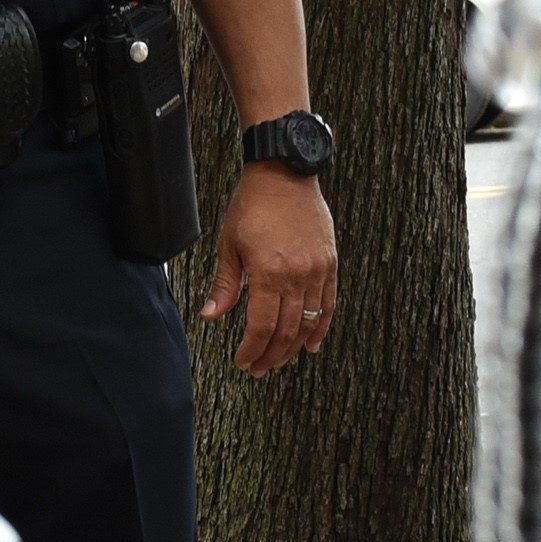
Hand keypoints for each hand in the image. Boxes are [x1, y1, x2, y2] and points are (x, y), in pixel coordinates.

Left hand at [199, 164, 335, 374]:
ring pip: (308, 323)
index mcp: (268, 273)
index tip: (242, 362)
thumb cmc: (253, 205)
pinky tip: (312, 344)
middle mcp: (297, 276)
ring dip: (293, 347)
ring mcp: (317, 271)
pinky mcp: (330, 263)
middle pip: (286, 332)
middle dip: (270, 356)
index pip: (261, 328)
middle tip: (258, 369)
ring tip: (279, 360)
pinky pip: (328, 304)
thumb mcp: (229, 245)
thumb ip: (224, 285)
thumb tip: (210, 316)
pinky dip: (321, 328)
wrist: (285, 173)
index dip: (251, 351)